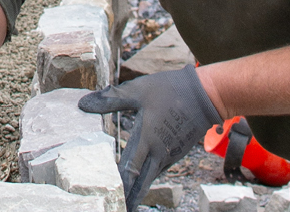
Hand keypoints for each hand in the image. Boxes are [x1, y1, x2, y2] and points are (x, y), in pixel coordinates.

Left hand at [79, 66, 221, 210]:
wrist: (206, 95)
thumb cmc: (170, 90)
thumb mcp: (137, 91)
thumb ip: (111, 99)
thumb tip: (83, 105)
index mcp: (146, 139)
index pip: (129, 169)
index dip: (119, 184)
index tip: (111, 196)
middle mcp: (158, 151)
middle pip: (141, 181)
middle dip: (130, 196)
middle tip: (120, 207)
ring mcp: (169, 153)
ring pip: (151, 177)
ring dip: (138, 189)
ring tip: (127, 200)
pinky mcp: (176, 151)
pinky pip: (159, 169)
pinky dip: (149, 178)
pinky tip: (143, 180)